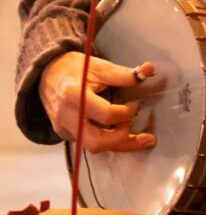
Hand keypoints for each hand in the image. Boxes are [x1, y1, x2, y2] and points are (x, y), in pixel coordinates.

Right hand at [39, 51, 155, 152]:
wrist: (47, 73)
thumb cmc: (76, 68)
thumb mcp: (100, 66)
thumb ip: (124, 74)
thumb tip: (149, 69)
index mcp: (75, 96)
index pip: (106, 115)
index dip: (126, 112)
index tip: (135, 105)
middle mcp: (67, 116)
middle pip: (97, 143)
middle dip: (124, 140)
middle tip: (138, 130)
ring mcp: (64, 128)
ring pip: (93, 148)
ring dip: (117, 144)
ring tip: (134, 133)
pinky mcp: (64, 134)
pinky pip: (88, 144)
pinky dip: (106, 140)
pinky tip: (117, 131)